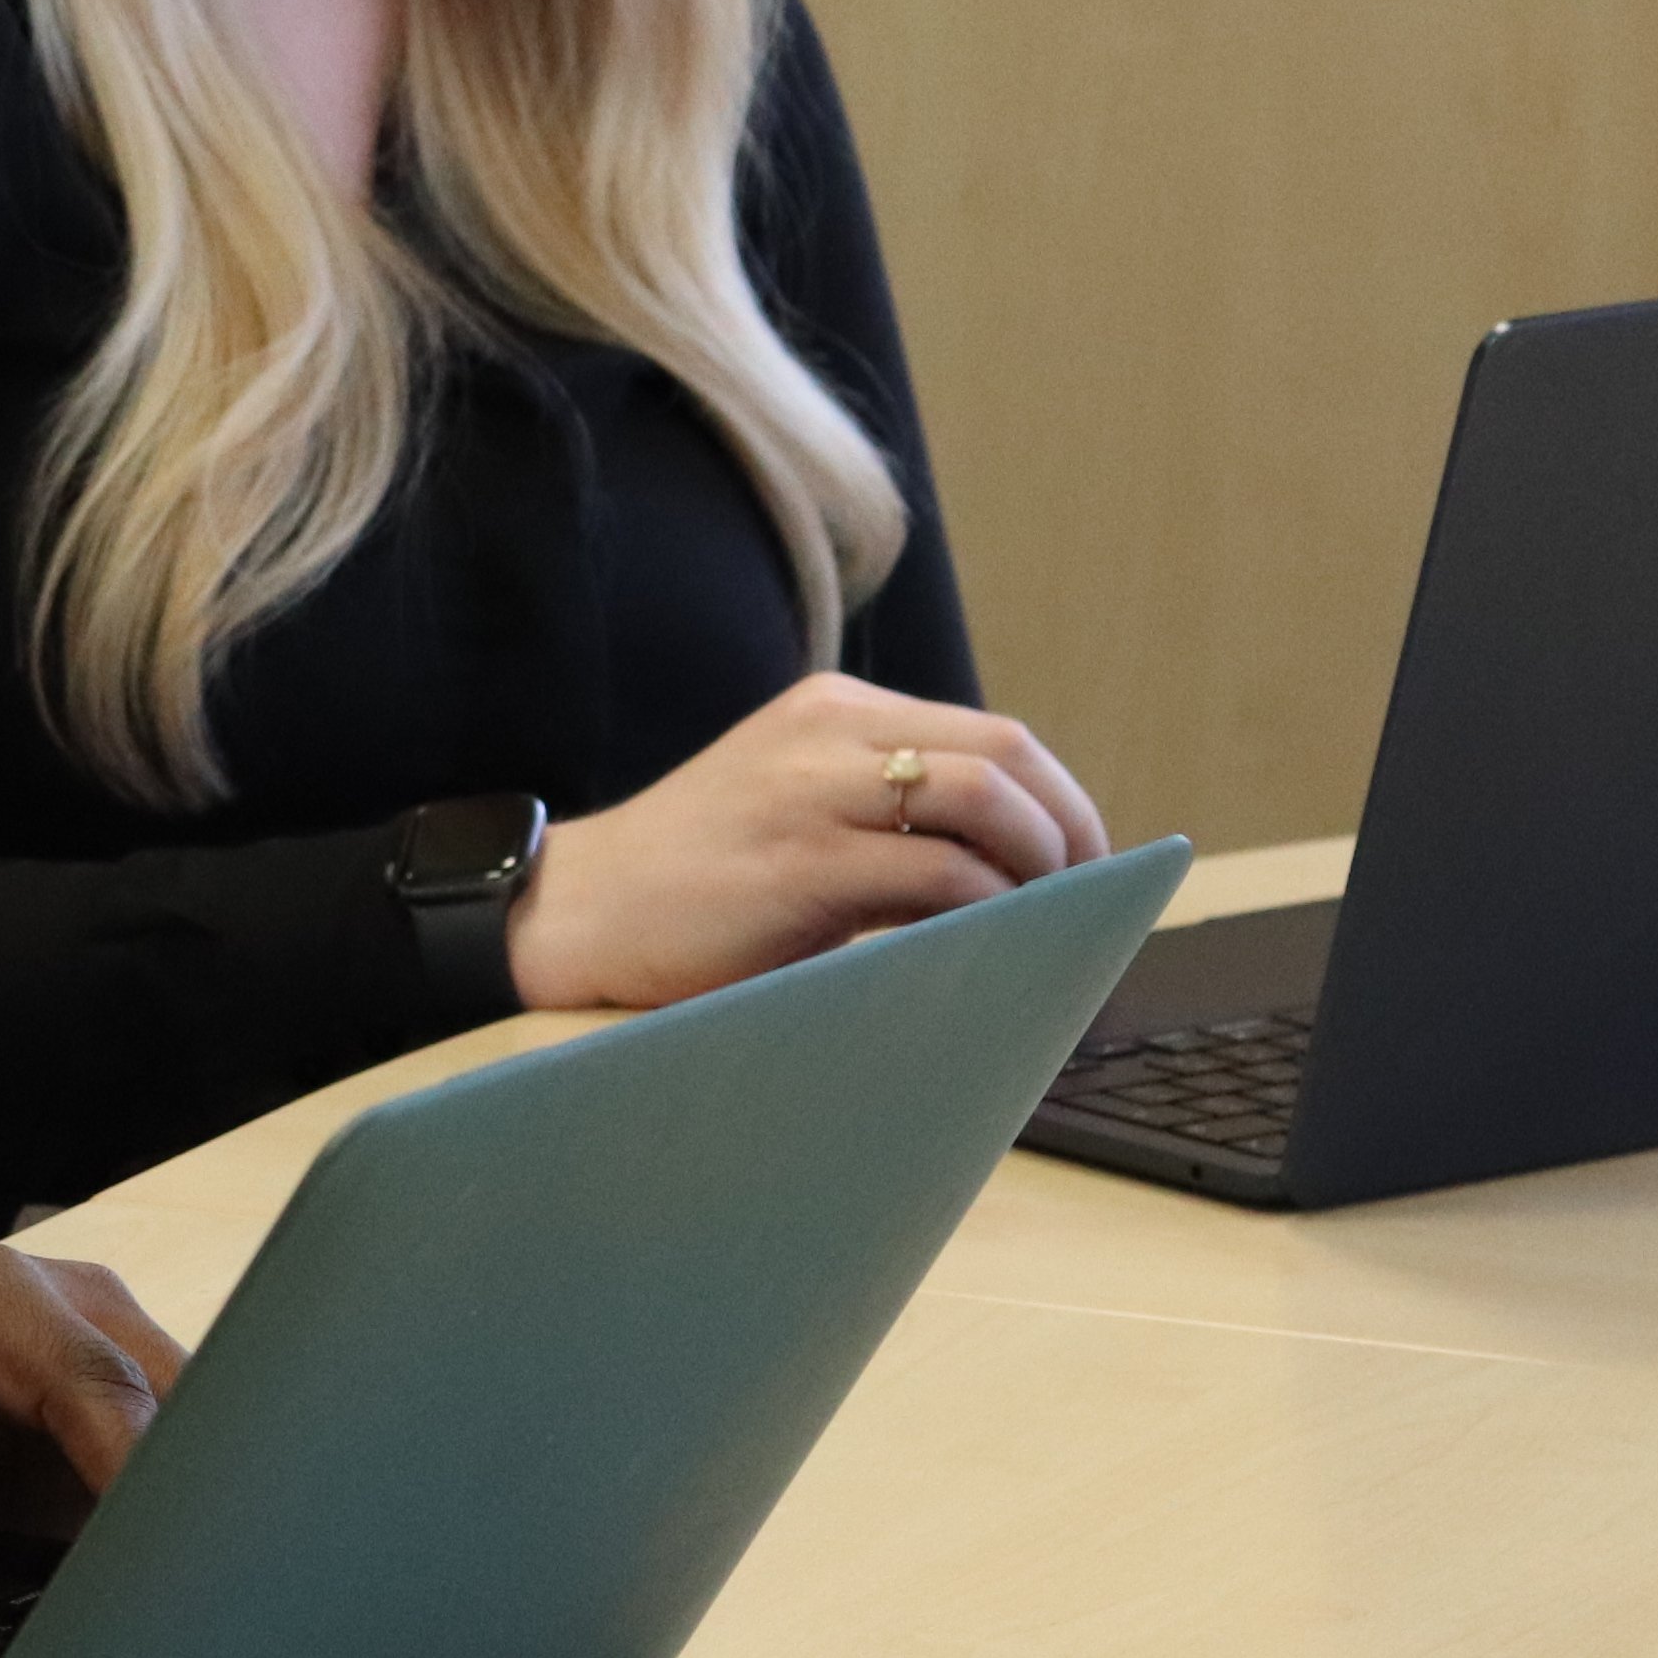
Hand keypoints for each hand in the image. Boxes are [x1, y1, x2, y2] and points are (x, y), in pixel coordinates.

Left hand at [0, 1242, 183, 1623]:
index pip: (100, 1390)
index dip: (142, 1485)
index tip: (163, 1583)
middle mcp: (69, 1314)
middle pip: (181, 1415)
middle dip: (189, 1518)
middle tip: (181, 1631)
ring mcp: (97, 1362)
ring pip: (190, 1450)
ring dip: (183, 1534)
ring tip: (173, 1633)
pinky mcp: (101, 1420)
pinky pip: (160, 1479)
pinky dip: (158, 1543)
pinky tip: (146, 1614)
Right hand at [506, 670, 1111, 1012]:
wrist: (571, 917)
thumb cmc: (690, 886)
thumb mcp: (793, 813)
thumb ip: (883, 815)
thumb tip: (1008, 869)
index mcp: (829, 713)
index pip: (992, 735)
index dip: (1059, 800)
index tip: (1082, 863)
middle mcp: (825, 733)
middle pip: (1004, 755)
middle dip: (1067, 829)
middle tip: (1086, 896)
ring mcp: (809, 793)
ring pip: (981, 801)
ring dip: (1037, 866)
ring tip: (1043, 923)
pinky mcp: (798, 863)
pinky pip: (936, 871)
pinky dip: (986, 909)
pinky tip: (987, 944)